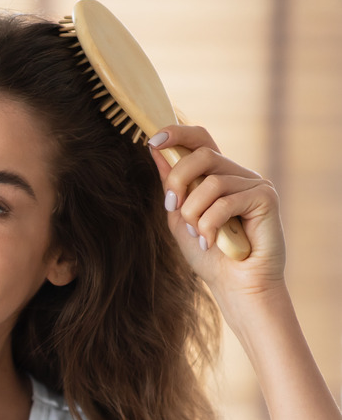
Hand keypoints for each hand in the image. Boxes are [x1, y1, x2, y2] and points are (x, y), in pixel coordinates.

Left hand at [148, 125, 285, 299]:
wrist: (235, 286)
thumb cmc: (208, 255)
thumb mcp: (179, 217)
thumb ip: (171, 186)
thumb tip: (155, 150)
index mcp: (216, 175)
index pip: (200, 139)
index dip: (177, 134)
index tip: (152, 141)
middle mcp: (237, 174)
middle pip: (202, 154)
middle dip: (178, 180)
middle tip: (172, 207)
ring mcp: (254, 184)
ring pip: (212, 182)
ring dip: (194, 212)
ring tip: (198, 234)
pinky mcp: (266, 197)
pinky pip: (227, 200)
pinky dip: (210, 224)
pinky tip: (211, 241)